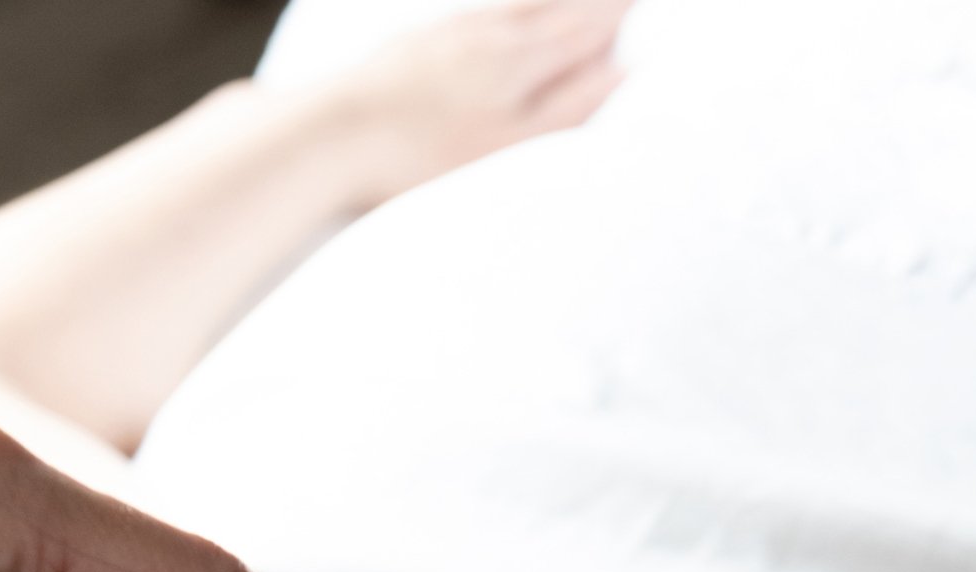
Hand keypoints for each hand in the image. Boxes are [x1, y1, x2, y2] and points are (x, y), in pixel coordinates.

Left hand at [332, 0, 633, 207]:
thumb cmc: (423, 153)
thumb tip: (622, 73)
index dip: (616, 14)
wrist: (335, 132)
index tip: (639, 6)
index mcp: (520, 59)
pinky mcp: (418, 41)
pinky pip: (483, 10)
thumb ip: (569, 108)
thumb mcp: (510, 144)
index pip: (584, 28)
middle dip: (593, 2)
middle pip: (555, 8)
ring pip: (519, 4)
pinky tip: (509, 10)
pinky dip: (508, 3)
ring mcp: (452, 32)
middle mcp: (490, 33)